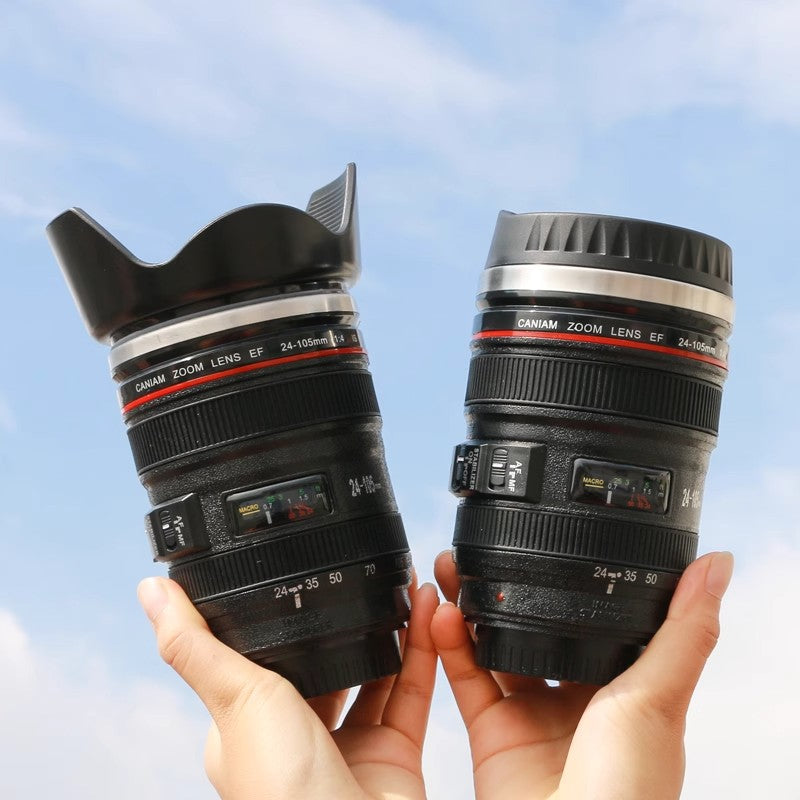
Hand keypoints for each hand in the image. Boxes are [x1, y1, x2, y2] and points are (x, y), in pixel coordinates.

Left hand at [137, 576, 439, 799]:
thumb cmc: (279, 792)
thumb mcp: (233, 700)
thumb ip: (197, 643)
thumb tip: (150, 590)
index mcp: (247, 724)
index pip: (263, 655)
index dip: (284, 614)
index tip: (302, 570)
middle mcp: (297, 735)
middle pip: (325, 661)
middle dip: (345, 616)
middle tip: (362, 570)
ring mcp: (347, 746)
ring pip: (373, 670)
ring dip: (392, 625)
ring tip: (405, 579)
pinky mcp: (392, 755)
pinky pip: (410, 691)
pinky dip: (422, 651)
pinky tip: (427, 611)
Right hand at [431, 550, 733, 799]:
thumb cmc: (630, 792)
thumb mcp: (660, 697)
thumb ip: (682, 629)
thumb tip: (719, 562)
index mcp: (623, 685)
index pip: (592, 615)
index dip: (565, 576)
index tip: (544, 539)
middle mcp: (576, 697)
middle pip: (534, 624)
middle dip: (507, 586)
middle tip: (481, 547)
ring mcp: (532, 715)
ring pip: (493, 645)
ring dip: (469, 606)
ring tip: (450, 565)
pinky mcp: (492, 736)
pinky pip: (465, 678)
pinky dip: (448, 645)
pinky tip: (440, 612)